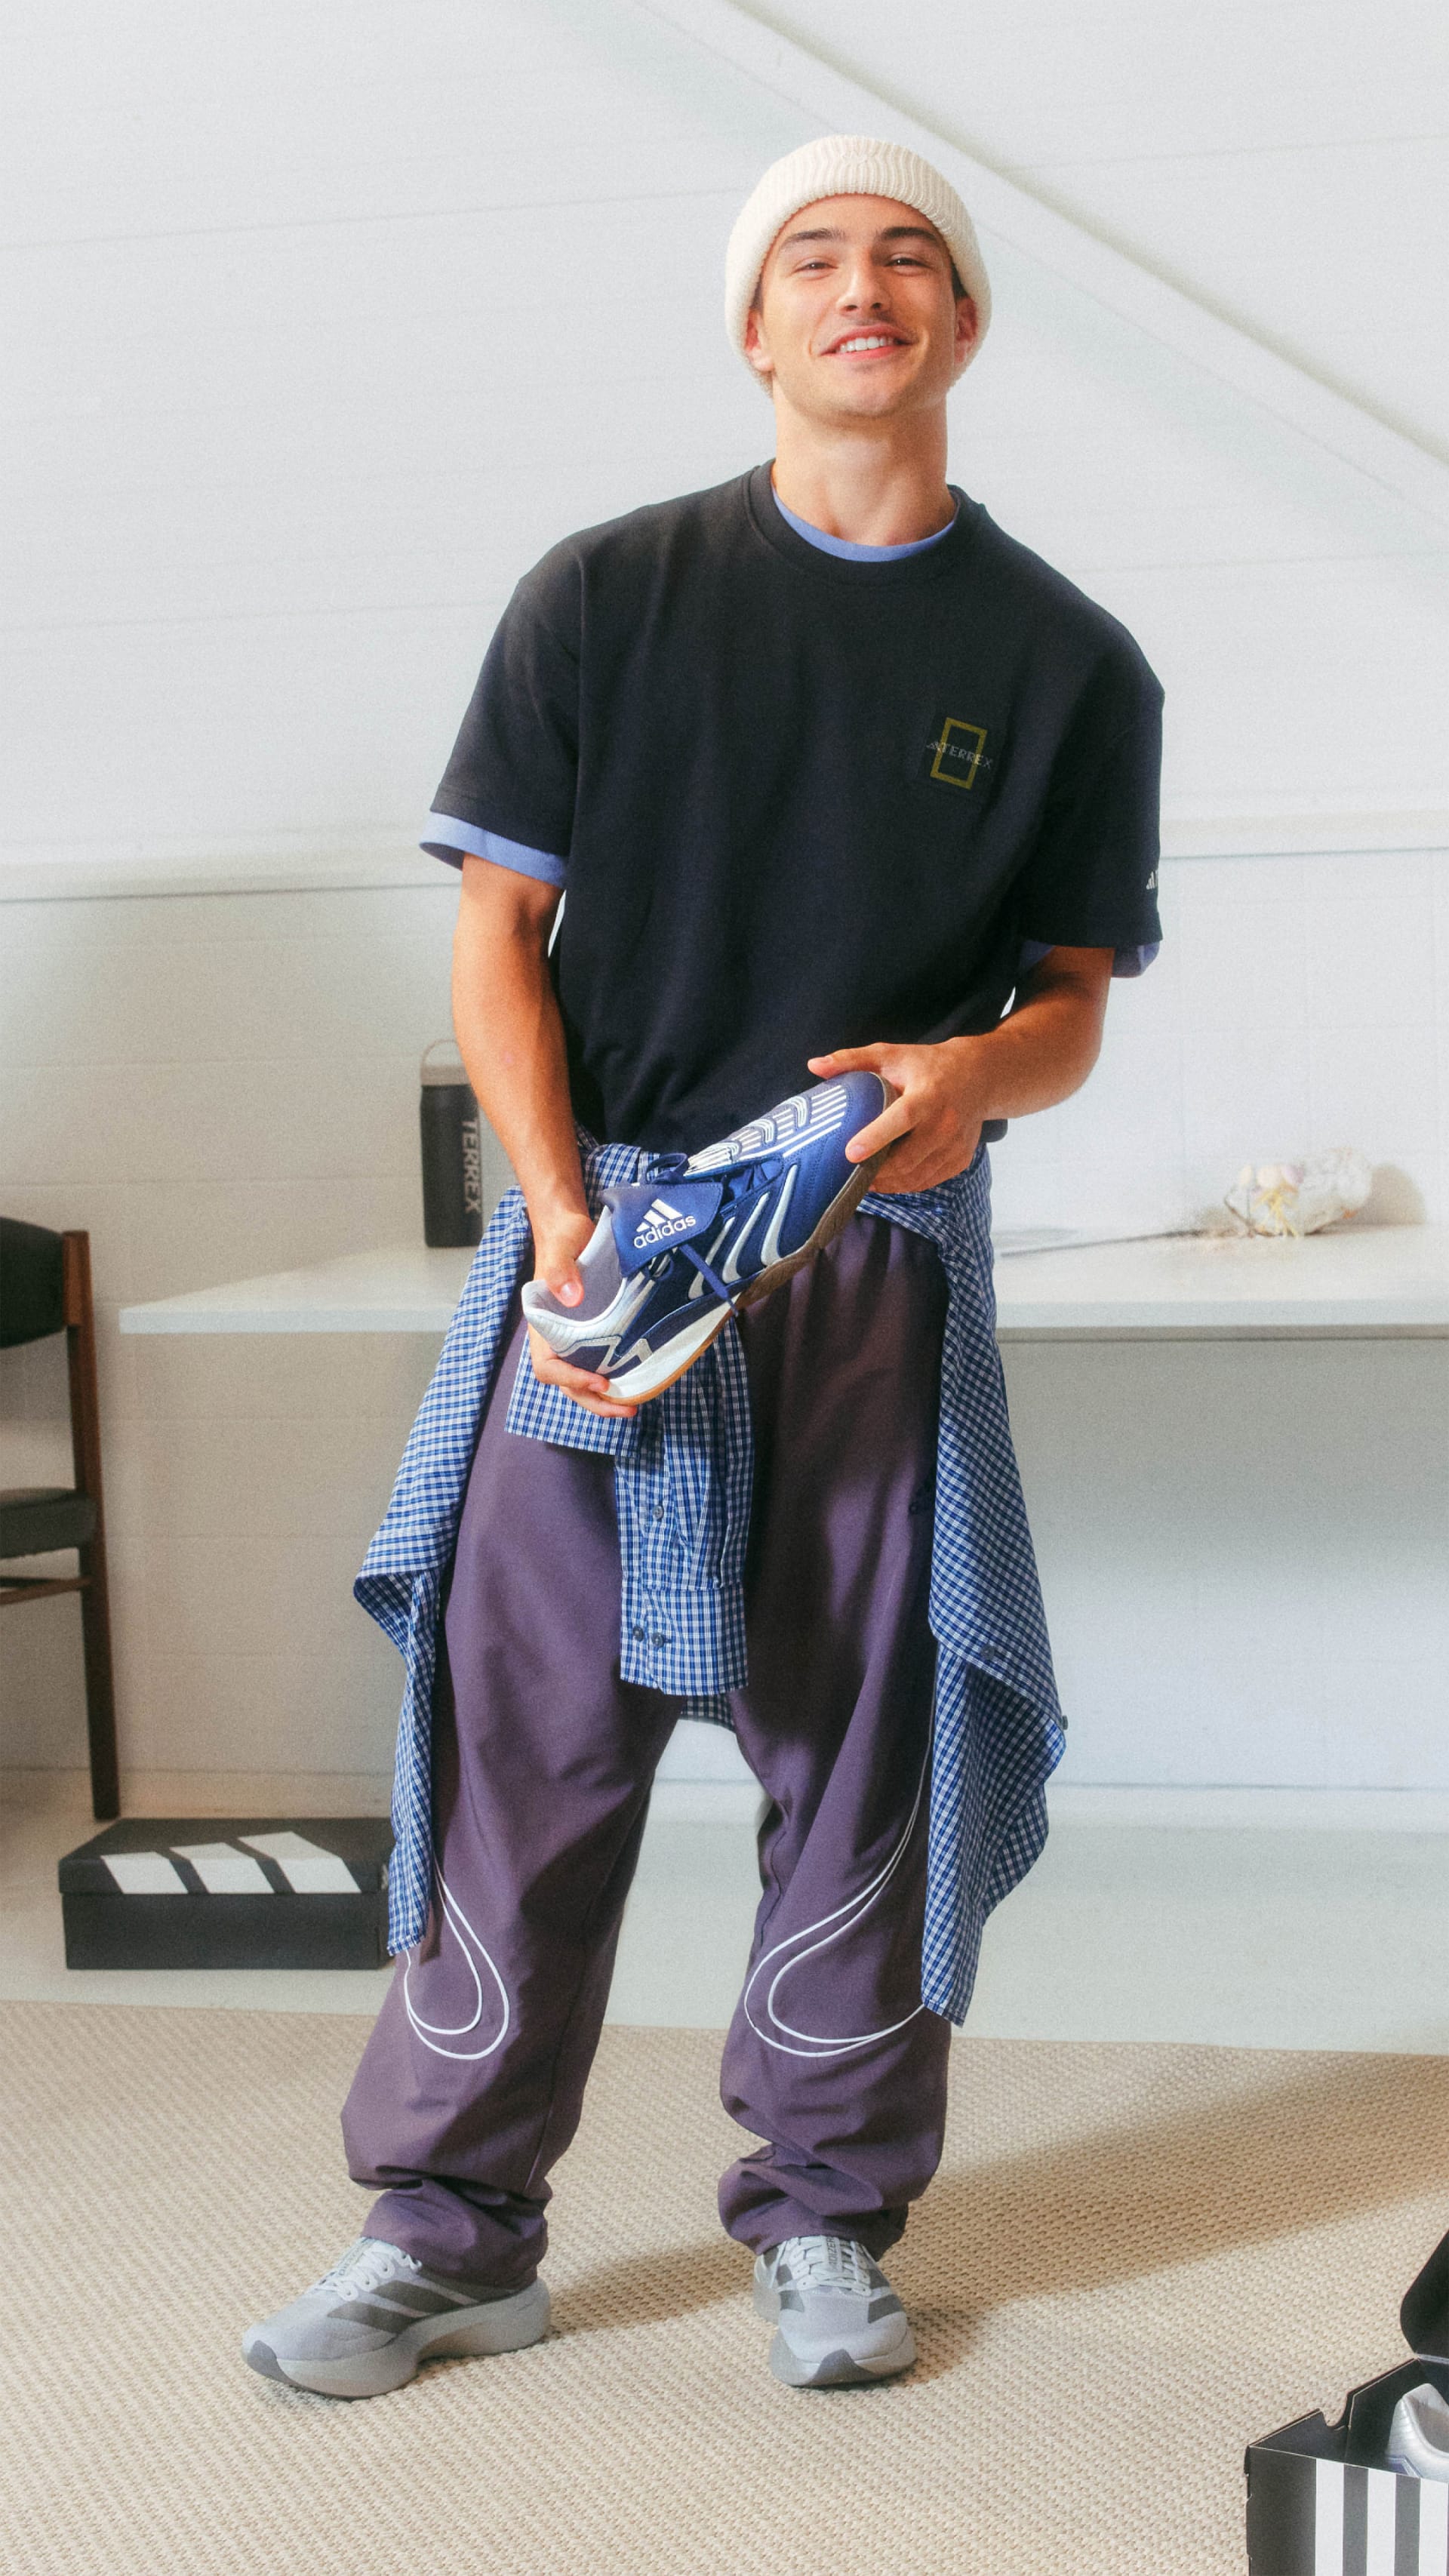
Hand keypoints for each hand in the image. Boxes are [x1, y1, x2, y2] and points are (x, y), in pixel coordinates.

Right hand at [526, 1206, 638, 1420]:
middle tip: (628, 1408)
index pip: (549, 1366)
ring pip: (581, 1379)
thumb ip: (561, 1270)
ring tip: (632, 1405)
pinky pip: (596, 1362)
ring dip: (604, 1397)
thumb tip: (571, 1298)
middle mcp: (554, 1337)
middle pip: (566, 1383)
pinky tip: (635, 1381)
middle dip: (593, 1401)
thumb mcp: (562, 1248)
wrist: (570, 1227)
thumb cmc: (562, 1237)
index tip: (601, 1382)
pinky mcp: (590, 1332)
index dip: (572, 1380)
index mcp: (541, 1325)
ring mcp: (571, 1337)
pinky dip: (613, 1377)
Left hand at [808, 1039, 988, 1194]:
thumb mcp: (891, 1055)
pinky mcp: (960, 1160)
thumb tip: (813, 1065)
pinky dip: (904, 1184)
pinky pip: (927, 1181)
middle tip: (847, 1174)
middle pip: (907, 1158)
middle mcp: (946, 1123)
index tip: (849, 1153)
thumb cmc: (927, 1065)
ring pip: (916, 1176)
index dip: (875, 1138)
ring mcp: (955, 1145)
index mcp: (928, 1095)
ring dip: (887, 1183)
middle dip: (875, 1172)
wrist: (979, 1077)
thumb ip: (852, 1060)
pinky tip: (886, 1180)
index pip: (902, 1120)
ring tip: (863, 1180)